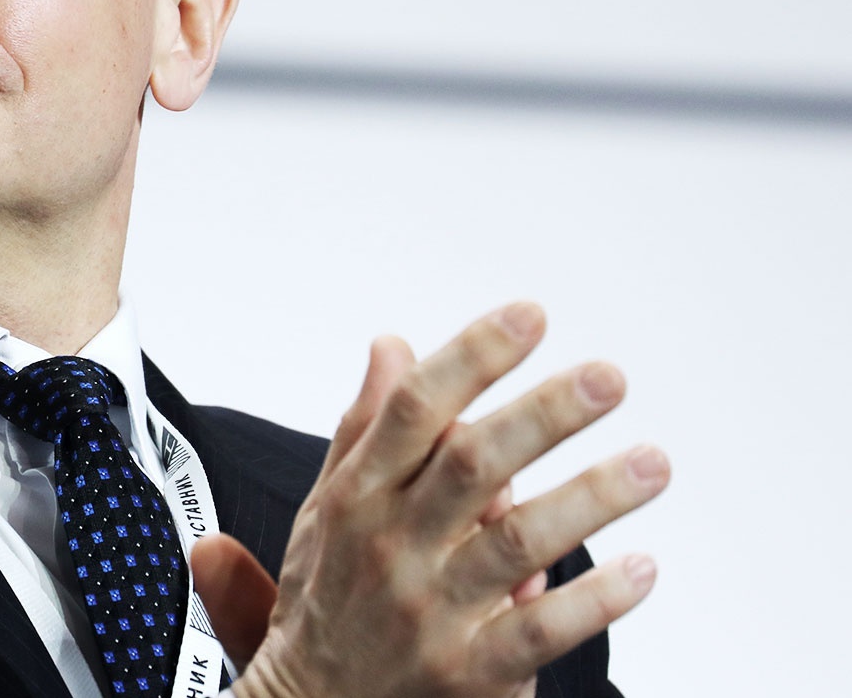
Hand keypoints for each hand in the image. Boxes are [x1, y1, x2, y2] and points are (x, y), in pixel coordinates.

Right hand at [210, 303, 668, 697]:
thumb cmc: (328, 600)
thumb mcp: (327, 506)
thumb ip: (364, 426)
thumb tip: (393, 345)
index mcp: (358, 495)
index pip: (413, 411)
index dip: (472, 357)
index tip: (528, 317)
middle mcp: (393, 545)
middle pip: (472, 464)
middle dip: (545, 413)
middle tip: (608, 376)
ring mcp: (432, 610)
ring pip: (519, 541)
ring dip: (592, 497)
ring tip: (652, 462)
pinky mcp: (470, 672)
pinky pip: (542, 632)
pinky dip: (595, 600)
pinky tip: (642, 567)